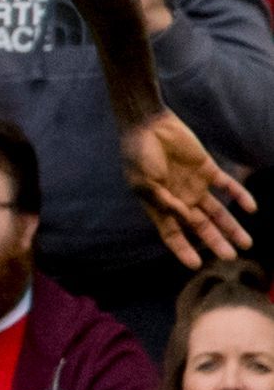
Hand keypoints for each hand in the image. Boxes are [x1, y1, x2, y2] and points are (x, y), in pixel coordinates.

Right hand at [121, 109, 254, 265]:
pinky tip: (251, 208)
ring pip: (217, 211)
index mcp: (160, 205)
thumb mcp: (144, 181)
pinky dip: (240, 196)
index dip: (183, 250)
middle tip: (231, 257)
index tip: (196, 265)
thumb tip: (186, 218)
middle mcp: (179, 199)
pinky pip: (227, 186)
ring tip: (247, 242)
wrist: (147, 124)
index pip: (173, 234)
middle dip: (215, 242)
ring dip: (232, 227)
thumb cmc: (138, 154)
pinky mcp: (207, 169)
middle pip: (201, 227)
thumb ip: (164, 201)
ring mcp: (194, 185)